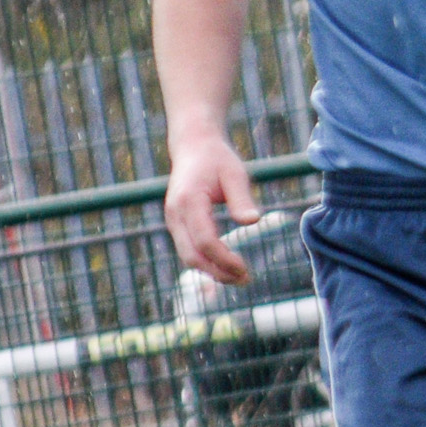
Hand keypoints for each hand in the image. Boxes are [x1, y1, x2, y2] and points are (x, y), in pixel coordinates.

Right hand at [163, 132, 260, 282]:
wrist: (193, 147)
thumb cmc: (217, 159)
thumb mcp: (235, 174)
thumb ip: (242, 198)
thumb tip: (253, 221)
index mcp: (189, 200)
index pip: (205, 240)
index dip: (225, 260)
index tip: (246, 269)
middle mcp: (175, 213)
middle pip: (192, 255)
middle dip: (218, 272)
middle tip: (245, 279)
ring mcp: (173, 220)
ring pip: (188, 256)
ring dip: (212, 271)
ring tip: (239, 277)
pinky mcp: (176, 224)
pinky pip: (188, 250)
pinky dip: (206, 262)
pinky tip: (226, 266)